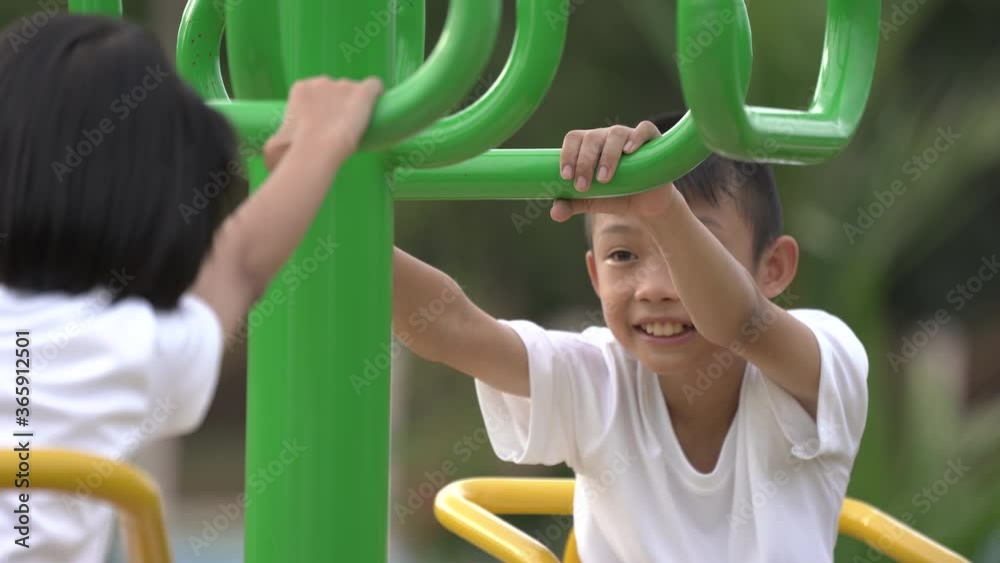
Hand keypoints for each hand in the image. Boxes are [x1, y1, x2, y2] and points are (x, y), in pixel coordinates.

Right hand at [264, 76, 383, 170]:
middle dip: (338, 106)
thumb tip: (270, 157)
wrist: (317, 149)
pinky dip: (376, 95)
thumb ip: (277, 143)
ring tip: (358, 126)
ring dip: (355, 105)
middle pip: (335, 90)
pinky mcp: (364, 93)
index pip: (314, 93)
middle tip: (339, 128)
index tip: (322, 126)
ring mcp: (344, 85)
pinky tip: (377, 107)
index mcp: (300, 89)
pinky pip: (374, 86)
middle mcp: (322, 81)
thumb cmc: (293, 150)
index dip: (319, 109)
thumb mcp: (276, 145)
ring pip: (354, 91)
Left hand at [551, 120, 674, 221]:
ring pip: (615, 134)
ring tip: (604, 179)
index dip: (567, 154)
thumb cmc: (616, 195)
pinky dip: (636, 137)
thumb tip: (555, 214)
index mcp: (589, 146)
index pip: (573, 139)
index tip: (565, 176)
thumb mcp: (593, 201)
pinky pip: (644, 129)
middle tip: (582, 186)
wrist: (647, 204)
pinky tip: (629, 151)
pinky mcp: (652, 140)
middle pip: (591, 138)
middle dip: (584, 162)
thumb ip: (573, 204)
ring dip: (607, 156)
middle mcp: (607, 137)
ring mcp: (629, 136)